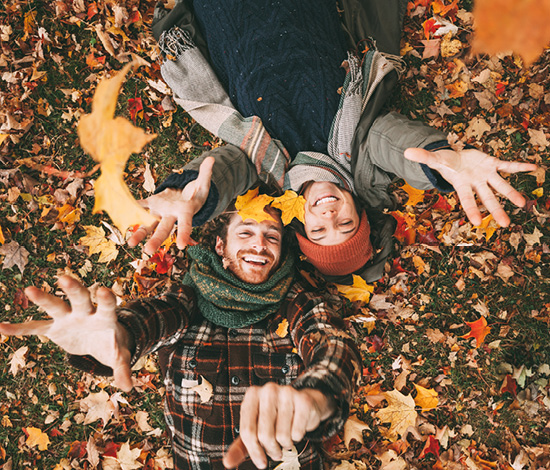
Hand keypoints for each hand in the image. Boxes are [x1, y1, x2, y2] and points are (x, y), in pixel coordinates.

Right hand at [0, 276, 132, 391]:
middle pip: (80, 298)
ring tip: (28, 290)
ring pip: (56, 306)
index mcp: (105, 317)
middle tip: (64, 278)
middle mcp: (86, 313)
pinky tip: (2, 327)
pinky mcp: (54, 328)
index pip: (107, 306)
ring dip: (43, 299)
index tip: (104, 291)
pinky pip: (35, 328)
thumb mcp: (120, 356)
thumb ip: (123, 369)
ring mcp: (68, 318)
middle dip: (73, 289)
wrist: (100, 341)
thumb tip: (129, 387)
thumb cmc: (113, 345)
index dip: (106, 299)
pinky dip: (20, 328)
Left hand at [127, 156, 214, 254]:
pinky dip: (131, 208)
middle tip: (148, 251)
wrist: (186, 197)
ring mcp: (160, 211)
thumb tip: (211, 158)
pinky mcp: (152, 204)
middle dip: (156, 239)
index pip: (186, 224)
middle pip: (163, 229)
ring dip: (139, 233)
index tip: (181, 246)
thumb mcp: (203, 183)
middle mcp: (171, 215)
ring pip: (149, 224)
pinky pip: (140, 206)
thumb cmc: (197, 193)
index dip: (183, 234)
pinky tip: (120, 212)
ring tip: (130, 243)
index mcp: (185, 212)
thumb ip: (206, 173)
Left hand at [223, 384, 334, 468]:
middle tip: (276, 452)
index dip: (254, 451)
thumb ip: (240, 446)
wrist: (303, 404)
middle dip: (271, 450)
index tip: (261, 462)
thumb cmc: (276, 418)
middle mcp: (268, 390)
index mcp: (252, 395)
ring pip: (282, 435)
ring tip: (286, 440)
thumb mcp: (256, 428)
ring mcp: (287, 392)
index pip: (248, 431)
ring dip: (285, 445)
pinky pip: (297, 432)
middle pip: (264, 435)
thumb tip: (227, 463)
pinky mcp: (303, 400)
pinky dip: (297, 437)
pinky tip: (296, 429)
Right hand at [404, 147, 536, 226]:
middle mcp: (476, 183)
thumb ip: (423, 157)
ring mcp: (486, 175)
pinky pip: (507, 166)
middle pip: (487, 198)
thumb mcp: (434, 160)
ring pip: (500, 186)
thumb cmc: (445, 164)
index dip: (472, 210)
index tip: (477, 223)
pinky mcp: (493, 165)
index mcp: (462, 185)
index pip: (466, 200)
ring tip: (523, 203)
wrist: (456, 159)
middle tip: (505, 224)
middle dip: (496, 210)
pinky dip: (519, 167)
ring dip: (511, 194)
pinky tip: (533, 168)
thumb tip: (406, 152)